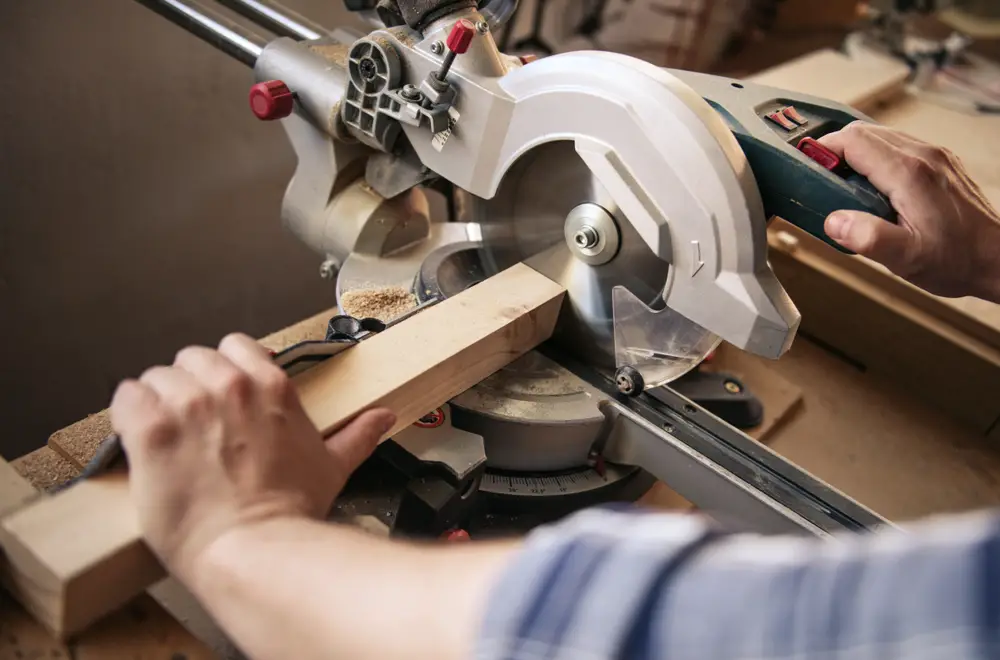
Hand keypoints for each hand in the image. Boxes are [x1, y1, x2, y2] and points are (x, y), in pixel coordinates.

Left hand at [109, 333, 395, 581]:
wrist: (254, 550)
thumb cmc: (291, 512)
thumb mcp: (333, 467)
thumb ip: (357, 435)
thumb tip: (384, 416)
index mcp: (271, 386)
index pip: (235, 345)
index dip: (225, 369)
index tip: (222, 395)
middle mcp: (228, 385)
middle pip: (192, 358)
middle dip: (190, 385)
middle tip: (193, 425)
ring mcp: (187, 404)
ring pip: (157, 377)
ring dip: (157, 402)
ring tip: (166, 439)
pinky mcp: (151, 429)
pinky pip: (126, 397)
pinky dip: (127, 415)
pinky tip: (139, 440)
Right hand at [820, 121, 999, 301]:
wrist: (997, 258)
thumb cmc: (957, 259)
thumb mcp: (905, 258)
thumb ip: (866, 238)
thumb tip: (834, 221)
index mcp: (909, 174)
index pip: (853, 140)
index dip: (823, 151)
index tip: (807, 169)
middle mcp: (923, 156)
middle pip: (863, 132)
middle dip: (834, 152)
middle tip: (820, 181)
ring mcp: (933, 156)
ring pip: (880, 136)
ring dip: (854, 155)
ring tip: (843, 188)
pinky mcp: (939, 163)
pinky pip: (897, 147)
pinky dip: (875, 160)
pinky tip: (872, 189)